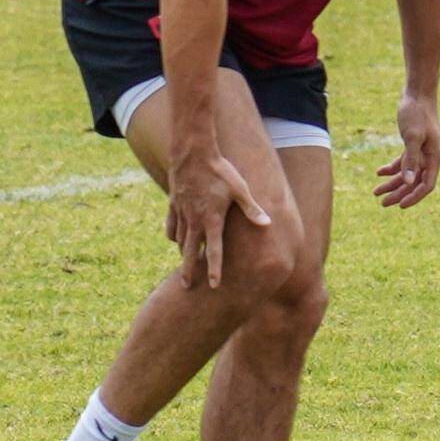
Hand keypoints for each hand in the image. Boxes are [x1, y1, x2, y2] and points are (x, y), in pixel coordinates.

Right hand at [168, 147, 267, 288]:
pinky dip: (173, 235)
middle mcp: (194, 220)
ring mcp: (181, 213)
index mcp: (211, 220)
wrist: (193, 153)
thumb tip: (267, 224)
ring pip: (178, 240)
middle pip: (189, 252)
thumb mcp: (240, 189)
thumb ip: (252, 209)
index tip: (214, 286)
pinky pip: (171, 226)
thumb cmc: (220, 171)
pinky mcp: (173, 204)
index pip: (213, 251)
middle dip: (188, 271)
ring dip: (181, 253)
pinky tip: (175, 239)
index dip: (214, 270)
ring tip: (184, 263)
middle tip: (186, 287)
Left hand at [379, 93, 439, 208]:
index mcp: (434, 157)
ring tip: (375, 192)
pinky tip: (378, 172)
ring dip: (392, 184)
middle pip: (415, 183)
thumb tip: (409, 182)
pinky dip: (391, 169)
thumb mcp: (412, 136)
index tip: (400, 206)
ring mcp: (422, 151)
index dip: (414, 197)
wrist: (418, 94)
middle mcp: (430, 157)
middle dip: (398, 194)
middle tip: (382, 203)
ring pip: (407, 174)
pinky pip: (403, 162)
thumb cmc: (417, 113)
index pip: (427, 185)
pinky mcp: (413, 145)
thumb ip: (410, 160)